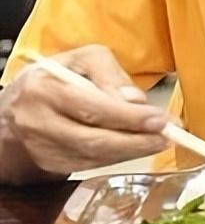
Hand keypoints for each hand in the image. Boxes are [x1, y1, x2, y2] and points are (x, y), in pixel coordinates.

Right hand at [0, 45, 168, 176]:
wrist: (18, 106)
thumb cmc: (58, 78)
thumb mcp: (83, 59)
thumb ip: (111, 73)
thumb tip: (135, 100)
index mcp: (43, 90)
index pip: (92, 108)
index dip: (129, 117)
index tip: (160, 120)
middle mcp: (37, 122)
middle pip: (93, 140)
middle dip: (136, 141)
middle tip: (166, 137)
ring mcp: (42, 147)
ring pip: (95, 157)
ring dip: (132, 152)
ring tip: (157, 141)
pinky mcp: (50, 163)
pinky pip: (91, 165)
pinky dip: (118, 158)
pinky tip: (135, 147)